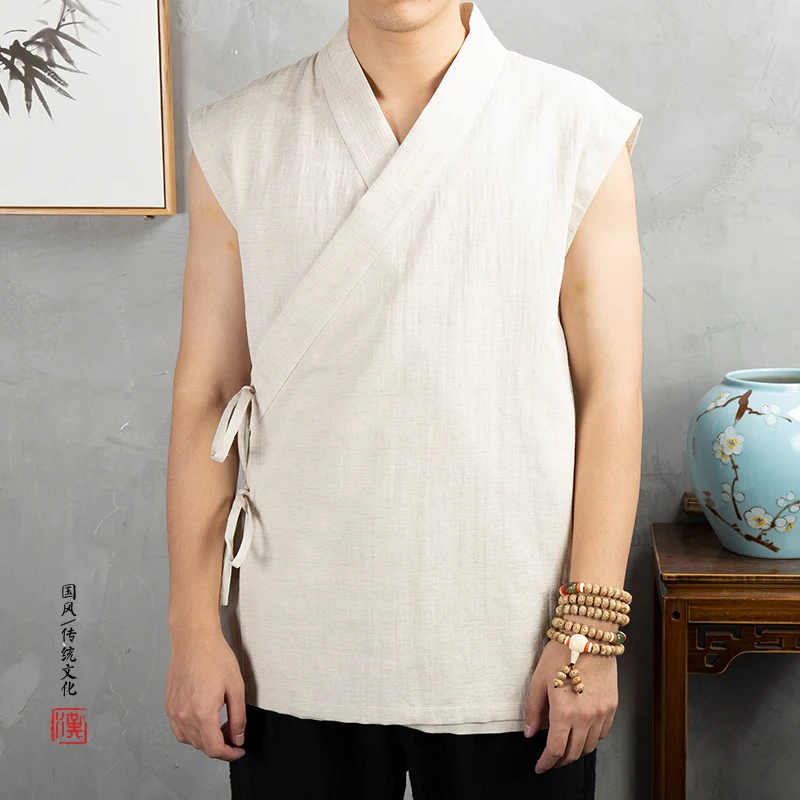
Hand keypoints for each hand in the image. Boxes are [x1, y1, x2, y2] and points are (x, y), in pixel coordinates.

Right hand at [164, 625, 246, 760]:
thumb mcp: (236, 687)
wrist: (194, 639)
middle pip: (202, 746)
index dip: (229, 754)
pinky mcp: (168, 705)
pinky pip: (179, 729)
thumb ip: (238, 718)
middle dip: (220, 746)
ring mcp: (173, 712)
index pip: (214, 749)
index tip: (238, 750)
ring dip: (206, 740)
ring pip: (190, 740)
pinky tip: (204, 720)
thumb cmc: (215, 656)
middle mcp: (184, 716)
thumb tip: (238, 738)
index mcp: (202, 714)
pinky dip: (192, 732)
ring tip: (220, 726)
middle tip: (233, 734)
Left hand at [523, 638, 617, 772]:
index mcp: (565, 712)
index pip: (556, 750)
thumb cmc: (561, 652)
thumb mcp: (538, 679)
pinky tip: (582, 731)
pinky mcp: (612, 706)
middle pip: (574, 752)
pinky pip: (603, 733)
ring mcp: (602, 712)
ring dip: (576, 751)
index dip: (546, 762)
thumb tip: (530, 732)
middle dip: (560, 760)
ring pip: (589, 746)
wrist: (589, 635)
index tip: (540, 766)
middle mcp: (586, 717)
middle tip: (550, 760)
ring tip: (565, 746)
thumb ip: (534, 709)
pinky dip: (591, 738)